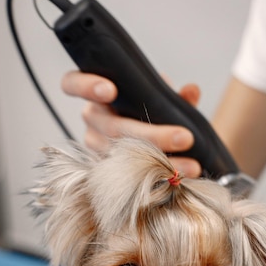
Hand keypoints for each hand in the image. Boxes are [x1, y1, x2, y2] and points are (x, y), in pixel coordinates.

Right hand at [61, 71, 201, 177]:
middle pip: (113, 129)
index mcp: (97, 95)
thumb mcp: (158, 98)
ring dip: (160, 163)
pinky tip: (179, 181)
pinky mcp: (106, 173)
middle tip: (185, 138)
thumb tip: (192, 91)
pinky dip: (158, 178)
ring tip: (192, 167)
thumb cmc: (146, 110)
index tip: (110, 91)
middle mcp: (92, 121)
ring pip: (122, 157)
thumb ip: (172, 94)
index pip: (73, 84)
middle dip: (153, 135)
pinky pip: (129, 177)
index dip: (87, 86)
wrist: (147, 138)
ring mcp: (97, 149)